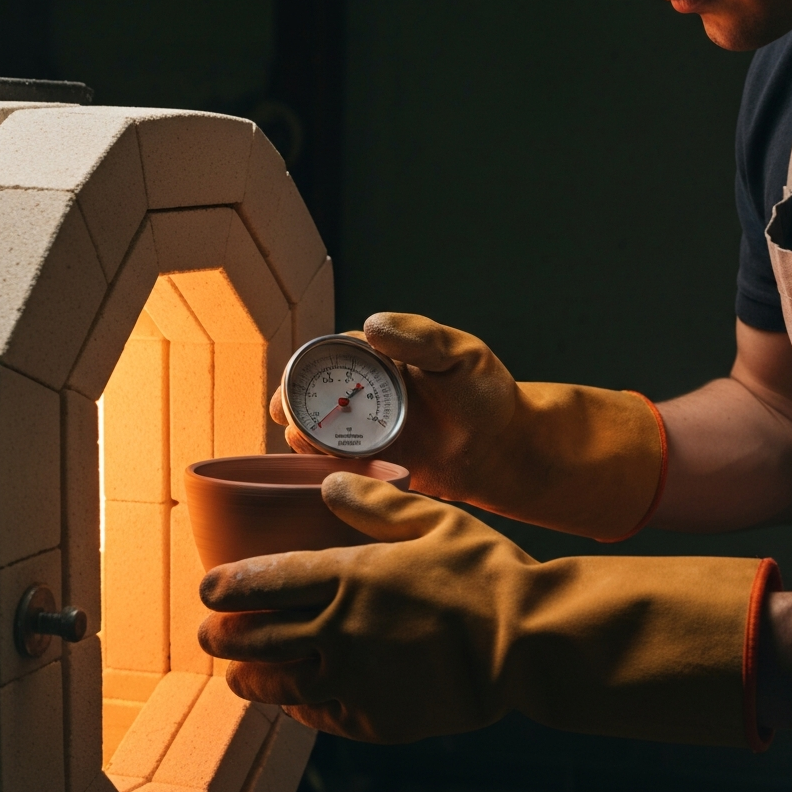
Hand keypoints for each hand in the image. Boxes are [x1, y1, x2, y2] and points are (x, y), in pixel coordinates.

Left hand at [198, 472, 774, 747]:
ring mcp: (354, 680)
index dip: (225, 587)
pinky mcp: (376, 720)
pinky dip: (301, 710)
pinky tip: (299, 705)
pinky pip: (322, 718)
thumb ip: (376, 501)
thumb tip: (328, 480)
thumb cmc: (485, 574)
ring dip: (250, 681)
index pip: (263, 582)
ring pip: (278, 686)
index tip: (208, 590)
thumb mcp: (434, 519)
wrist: (526, 643)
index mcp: (348, 576)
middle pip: (255, 640)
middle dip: (223, 638)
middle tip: (210, 636)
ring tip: (240, 678)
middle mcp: (338, 631)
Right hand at [270, 314, 518, 500]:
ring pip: (322, 431)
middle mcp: (370, 394)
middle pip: (316, 394)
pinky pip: (341, 465)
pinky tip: (322, 466)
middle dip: (294, 403)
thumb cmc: (487, 394)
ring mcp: (371, 431)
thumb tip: (370, 325)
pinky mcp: (377, 466)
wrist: (506, 449)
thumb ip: (419, 337)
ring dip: (305, 435)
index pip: (334, 356)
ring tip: (302, 439)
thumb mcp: (459, 354)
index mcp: (383, 360)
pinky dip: (326, 465)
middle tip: (285, 414)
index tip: (298, 377)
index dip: (310, 366)